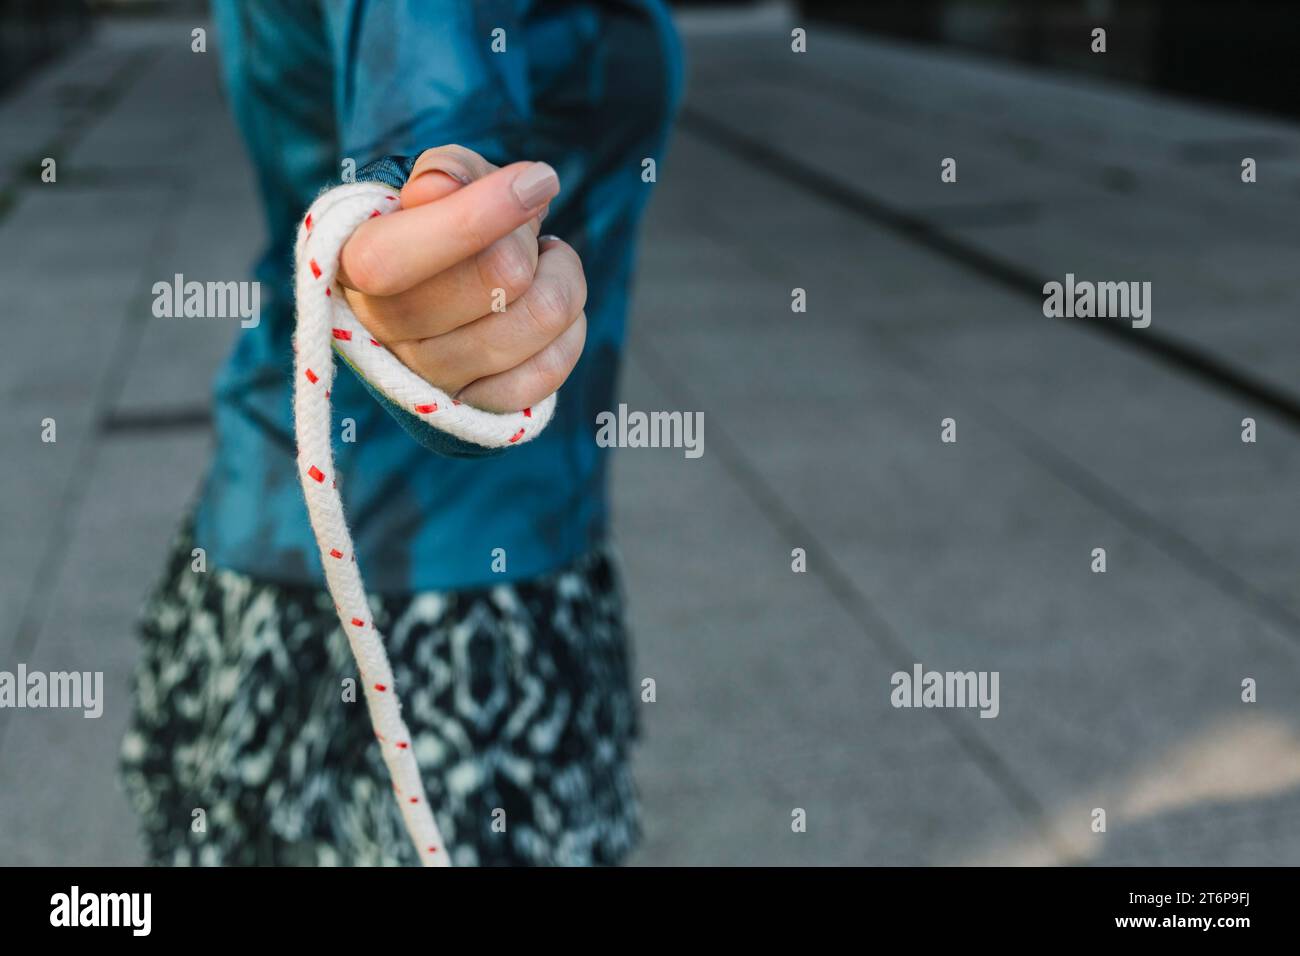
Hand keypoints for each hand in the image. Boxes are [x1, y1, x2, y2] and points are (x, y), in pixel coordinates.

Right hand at [337, 145, 586, 412]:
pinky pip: (550, 369)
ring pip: (539, 318)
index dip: (475, 218)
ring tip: (546, 264)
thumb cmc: (438, 225)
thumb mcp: (438, 182)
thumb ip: (444, 173)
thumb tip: (439, 188)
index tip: (538, 180)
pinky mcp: (477, 409)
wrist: (441, 288)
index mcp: (353, 266)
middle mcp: (383, 330)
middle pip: (500, 278)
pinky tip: (550, 311)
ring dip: (563, 278)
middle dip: (529, 238)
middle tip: (524, 231)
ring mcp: (431, 378)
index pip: (398, 257)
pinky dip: (569, 330)